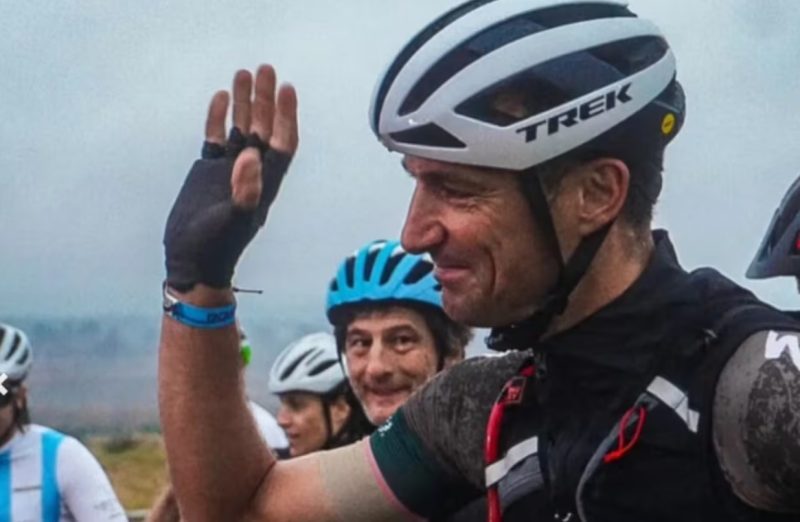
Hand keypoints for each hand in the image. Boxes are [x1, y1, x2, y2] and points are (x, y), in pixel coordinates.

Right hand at [164, 65, 297, 290]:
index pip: (282, 141)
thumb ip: (245, 190)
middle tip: (266, 69)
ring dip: (243, 102)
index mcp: (265, 182)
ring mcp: (229, 170)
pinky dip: (218, 118)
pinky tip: (220, 97)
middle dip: (265, 99)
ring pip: (241, 127)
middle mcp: (251, 171)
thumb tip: (251, 155)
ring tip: (243, 73)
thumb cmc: (218, 247)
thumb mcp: (233, 221)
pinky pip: (216, 137)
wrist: (192, 262)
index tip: (287, 89)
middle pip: (263, 126)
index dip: (286, 116)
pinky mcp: (208, 172)